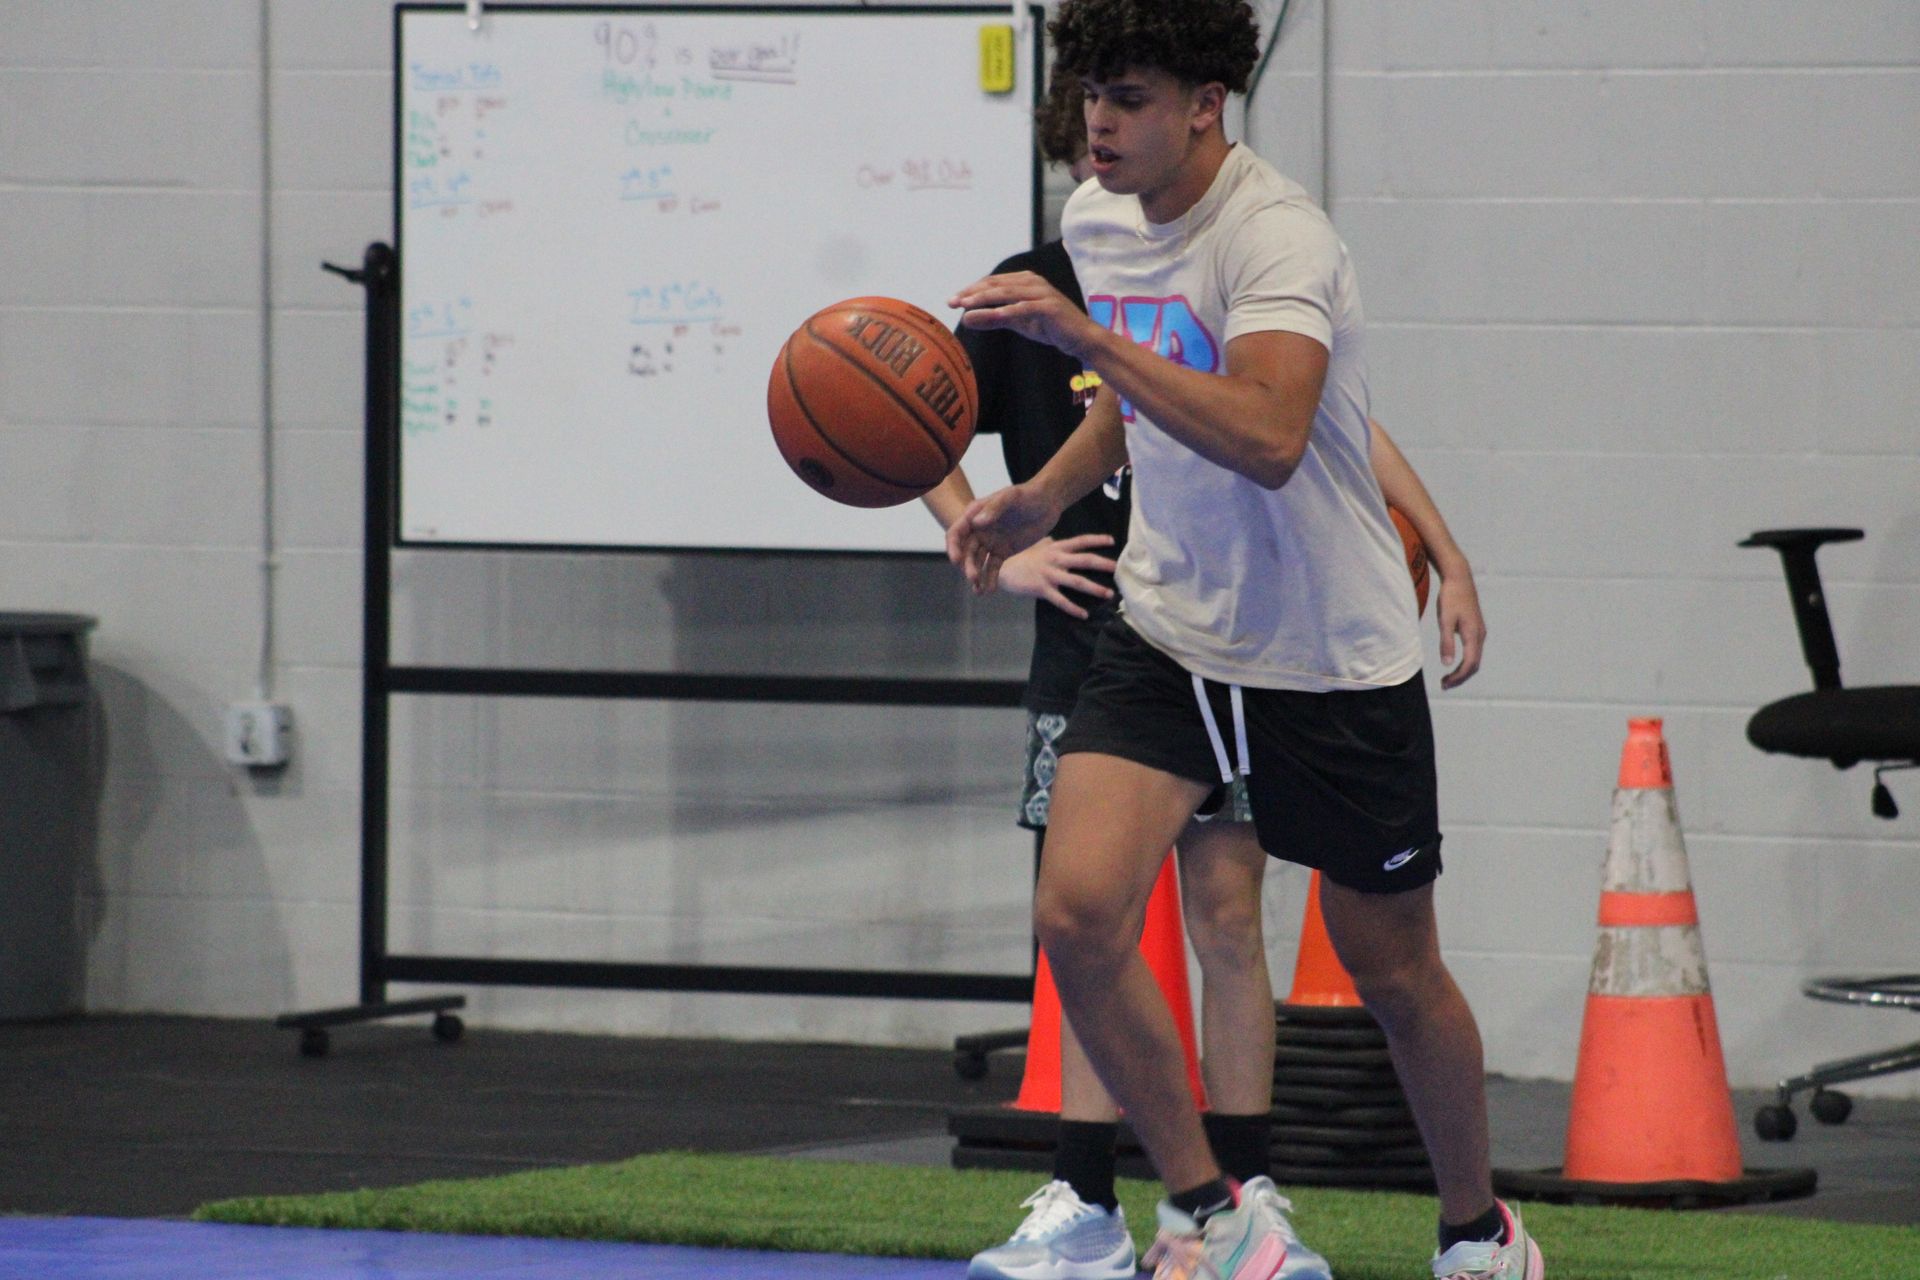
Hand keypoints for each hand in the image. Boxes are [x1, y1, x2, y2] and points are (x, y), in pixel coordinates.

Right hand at [946, 483, 1064, 594]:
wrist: (1048, 503)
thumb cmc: (1029, 494)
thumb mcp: (1012, 497)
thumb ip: (995, 508)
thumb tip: (977, 523)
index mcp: (975, 514)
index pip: (957, 532)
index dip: (953, 547)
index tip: (957, 561)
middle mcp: (979, 529)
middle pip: (965, 551)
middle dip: (967, 566)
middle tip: (974, 578)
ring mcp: (990, 542)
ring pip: (976, 562)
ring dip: (975, 576)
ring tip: (980, 590)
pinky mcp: (1002, 552)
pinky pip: (992, 568)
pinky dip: (990, 579)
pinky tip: (990, 590)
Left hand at [949, 271, 1099, 357]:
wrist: (1080, 338)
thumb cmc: (1049, 327)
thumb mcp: (1017, 322)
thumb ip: (993, 318)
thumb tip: (966, 319)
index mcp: (1024, 280)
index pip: (992, 282)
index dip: (971, 290)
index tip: (952, 300)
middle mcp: (1032, 282)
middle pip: (996, 284)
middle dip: (972, 293)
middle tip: (952, 302)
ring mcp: (1041, 293)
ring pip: (1007, 293)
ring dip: (984, 300)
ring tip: (965, 307)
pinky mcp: (1049, 307)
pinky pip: (1023, 308)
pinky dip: (1006, 311)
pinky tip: (991, 316)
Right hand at [996, 534, 1117, 618]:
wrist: (1001, 570)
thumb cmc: (1019, 557)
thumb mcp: (1035, 546)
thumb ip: (1048, 543)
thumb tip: (1056, 539)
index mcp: (1056, 547)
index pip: (1080, 541)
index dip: (1096, 540)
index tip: (1112, 540)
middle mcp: (1055, 559)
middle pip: (1084, 560)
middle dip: (1103, 564)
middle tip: (1117, 568)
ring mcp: (1050, 574)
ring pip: (1077, 581)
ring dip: (1095, 588)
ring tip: (1109, 594)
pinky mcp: (1042, 589)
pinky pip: (1061, 600)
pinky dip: (1073, 609)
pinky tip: (1084, 615)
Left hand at [1435, 566, 1485, 688]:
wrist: (1459, 578)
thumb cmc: (1450, 598)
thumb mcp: (1444, 620)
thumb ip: (1446, 642)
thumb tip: (1447, 664)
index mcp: (1473, 635)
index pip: (1469, 664)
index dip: (1458, 677)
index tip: (1445, 684)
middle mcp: (1480, 635)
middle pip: (1474, 665)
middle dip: (1460, 677)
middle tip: (1444, 685)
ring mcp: (1480, 632)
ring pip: (1475, 658)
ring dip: (1463, 671)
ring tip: (1447, 678)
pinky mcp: (1476, 628)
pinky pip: (1474, 651)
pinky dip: (1465, 662)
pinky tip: (1454, 663)